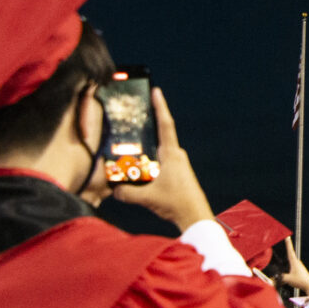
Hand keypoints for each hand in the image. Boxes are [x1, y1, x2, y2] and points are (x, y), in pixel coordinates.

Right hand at [110, 89, 211, 230]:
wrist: (195, 216)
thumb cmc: (176, 203)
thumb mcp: (147, 198)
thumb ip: (127, 193)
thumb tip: (114, 190)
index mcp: (171, 154)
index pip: (165, 124)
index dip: (160, 107)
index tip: (156, 91)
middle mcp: (176, 155)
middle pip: (160, 136)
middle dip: (147, 127)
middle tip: (134, 117)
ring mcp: (179, 164)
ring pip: (159, 151)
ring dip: (147, 149)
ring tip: (131, 145)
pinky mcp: (178, 173)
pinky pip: (162, 161)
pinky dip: (151, 161)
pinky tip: (141, 169)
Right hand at [278, 238, 308, 307]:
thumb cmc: (301, 281)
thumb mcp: (288, 279)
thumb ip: (279, 278)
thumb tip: (273, 279)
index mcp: (294, 262)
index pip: (290, 250)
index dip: (288, 243)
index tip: (287, 237)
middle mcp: (297, 263)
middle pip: (290, 255)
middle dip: (287, 248)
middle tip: (286, 239)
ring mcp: (298, 267)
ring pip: (290, 263)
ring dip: (287, 261)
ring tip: (286, 260)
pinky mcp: (299, 271)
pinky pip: (291, 269)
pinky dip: (288, 271)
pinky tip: (288, 276)